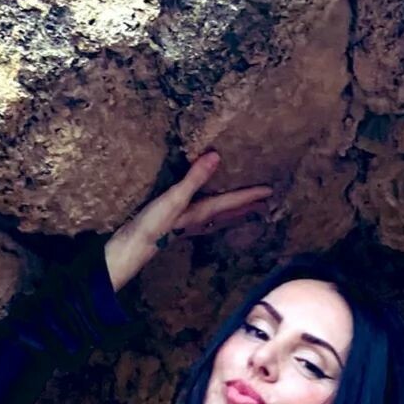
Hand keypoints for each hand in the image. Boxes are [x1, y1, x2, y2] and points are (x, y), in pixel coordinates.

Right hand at [103, 150, 274, 290]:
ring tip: (246, 211)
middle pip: (230, 214)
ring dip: (234, 214)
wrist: (133, 247)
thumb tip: (216, 157)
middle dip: (247, 208)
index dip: (251, 195)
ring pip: (219, 219)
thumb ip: (194, 178)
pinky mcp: (178, 226)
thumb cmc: (154, 224)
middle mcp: (200, 220)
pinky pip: (206, 219)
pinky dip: (216, 215)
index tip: (270, 191)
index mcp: (203, 212)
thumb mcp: (174, 197)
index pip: (232, 202)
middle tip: (265, 204)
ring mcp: (190, 225)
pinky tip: (209, 215)